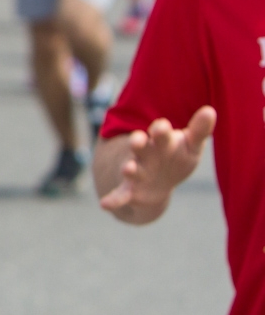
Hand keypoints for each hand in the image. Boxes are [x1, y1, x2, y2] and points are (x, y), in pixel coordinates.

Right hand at [99, 107, 215, 218]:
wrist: (157, 184)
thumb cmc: (175, 158)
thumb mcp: (190, 146)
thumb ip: (199, 130)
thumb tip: (210, 110)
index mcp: (159, 141)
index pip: (159, 132)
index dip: (160, 130)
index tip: (162, 126)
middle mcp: (144, 154)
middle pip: (140, 146)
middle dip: (138, 142)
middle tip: (137, 139)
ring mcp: (136, 173)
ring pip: (130, 169)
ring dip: (129, 169)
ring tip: (128, 169)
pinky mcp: (130, 191)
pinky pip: (119, 196)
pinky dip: (113, 200)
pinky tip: (104, 204)